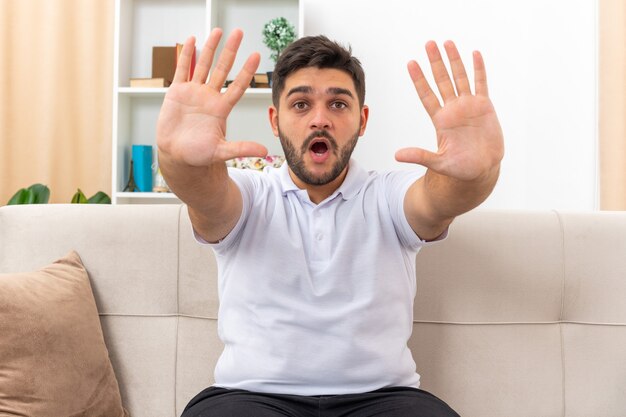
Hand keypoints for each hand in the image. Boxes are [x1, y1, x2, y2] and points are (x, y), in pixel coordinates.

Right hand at [156, 28, 267, 166]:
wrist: (177, 155)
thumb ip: (241, 149)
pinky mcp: (177, 92)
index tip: (256, 56)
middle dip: (230, 51)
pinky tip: (191, 40)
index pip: (238, 86)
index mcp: (221, 109)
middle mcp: (209, 97)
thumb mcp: (221, 151)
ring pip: (203, 65)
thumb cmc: (199, 154)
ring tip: (218, 31)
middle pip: (222, 69)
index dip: (246, 71)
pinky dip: (187, 55)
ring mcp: (194, 92)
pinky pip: (183, 70)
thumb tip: (264, 151)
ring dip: (210, 48)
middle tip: (239, 32)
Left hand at [395, 41, 503, 181]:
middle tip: (428, 44)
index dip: (419, 79)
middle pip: (442, 80)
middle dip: (435, 62)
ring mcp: (469, 106)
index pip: (427, 95)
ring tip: (447, 43)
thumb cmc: (460, 168)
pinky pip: (481, 84)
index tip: (411, 63)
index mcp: (440, 120)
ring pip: (460, 78)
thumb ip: (420, 156)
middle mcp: (453, 109)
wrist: (482, 169)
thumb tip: (397, 155)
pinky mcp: (485, 106)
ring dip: (454, 60)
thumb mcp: (438, 163)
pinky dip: (478, 69)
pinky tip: (475, 54)